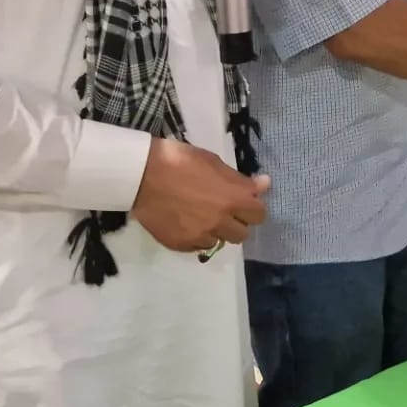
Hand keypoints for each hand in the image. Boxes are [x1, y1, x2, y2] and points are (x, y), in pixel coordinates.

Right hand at [131, 138, 270, 251]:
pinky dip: (197, 237)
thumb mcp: (214, 162)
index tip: (243, 201)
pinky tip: (186, 221)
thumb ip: (240, 179)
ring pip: (220, 241)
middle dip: (237, 222)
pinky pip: (198, 246)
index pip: (259, 215)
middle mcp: (220, 222)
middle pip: (242, 234)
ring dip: (217, 230)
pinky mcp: (181, 244)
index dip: (253, 207)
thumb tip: (265, 184)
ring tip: (202, 215)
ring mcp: (200, 236)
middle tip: (223, 209)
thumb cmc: (180, 160)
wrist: (141, 175)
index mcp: (233, 199)